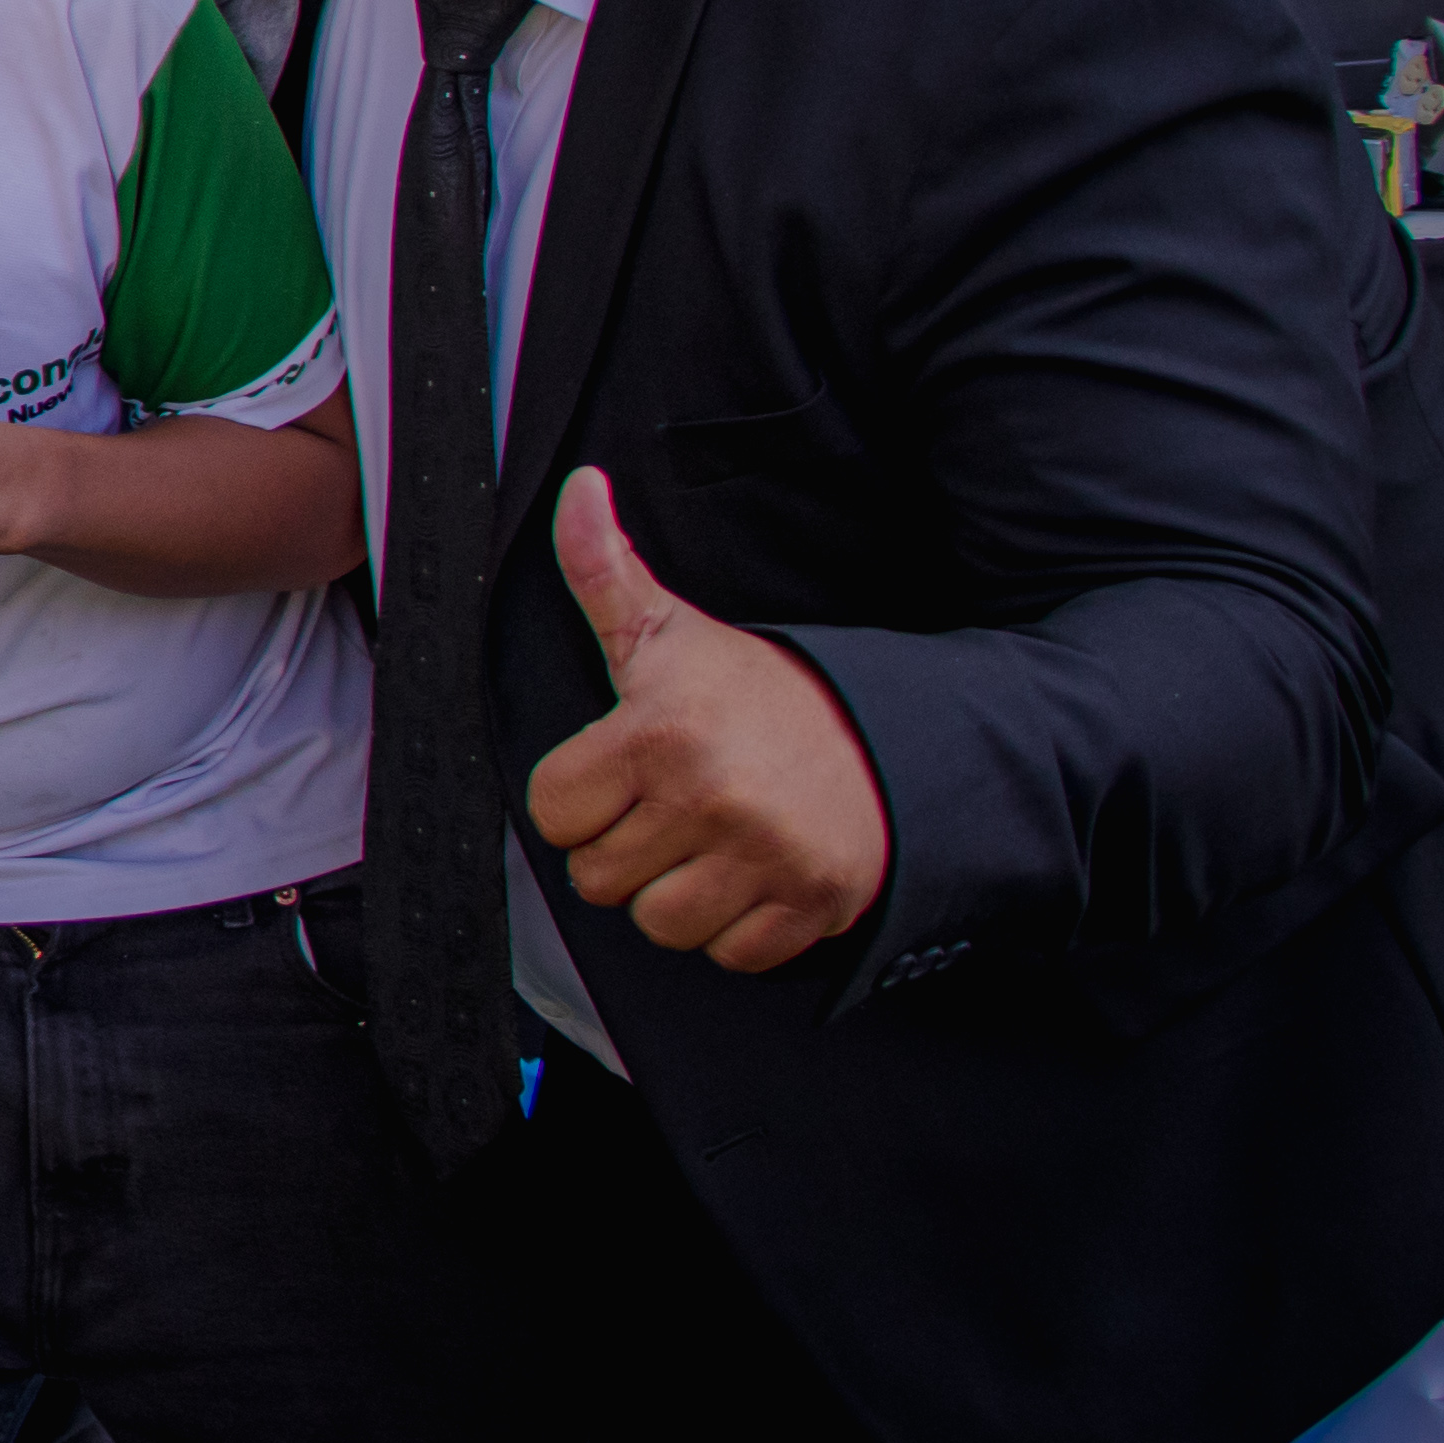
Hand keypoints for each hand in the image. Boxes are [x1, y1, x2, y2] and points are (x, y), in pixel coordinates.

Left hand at [529, 470, 889, 974]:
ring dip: (676, 895)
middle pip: (598, 879)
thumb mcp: (670, 630)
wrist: (890, 735)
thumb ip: (602, 569)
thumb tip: (576, 487)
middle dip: (626, 849)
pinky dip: (738, 927)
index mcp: (660, 734)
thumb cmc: (762, 690)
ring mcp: (765, 859)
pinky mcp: (812, 908)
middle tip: (676, 805)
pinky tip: (755, 873)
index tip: (624, 772)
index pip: (553, 812)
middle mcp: (711, 799)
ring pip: (657, 925)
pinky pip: (728, 955)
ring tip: (712, 841)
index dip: (579, 797)